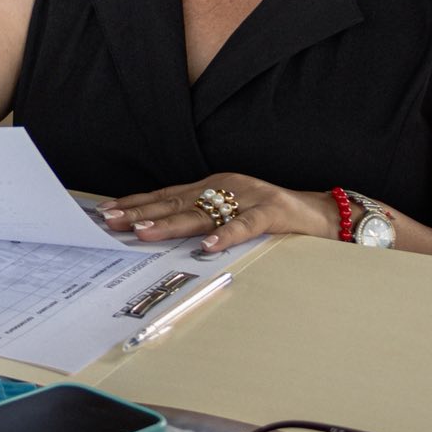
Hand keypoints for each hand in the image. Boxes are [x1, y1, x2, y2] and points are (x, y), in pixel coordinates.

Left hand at [99, 174, 341, 255]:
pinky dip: (225, 235)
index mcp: (212, 186)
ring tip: (144, 232)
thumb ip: (202, 218)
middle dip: (141, 212)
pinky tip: (207, 245)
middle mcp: (225, 187)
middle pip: (176, 202)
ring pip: (203, 212)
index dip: (136, 203)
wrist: (325, 214)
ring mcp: (248, 197)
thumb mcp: (231, 212)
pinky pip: (246, 225)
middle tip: (112, 221)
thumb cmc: (273, 217)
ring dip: (171, 223)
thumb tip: (159, 232)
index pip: (166, 195)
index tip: (106, 211)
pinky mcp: (273, 212)